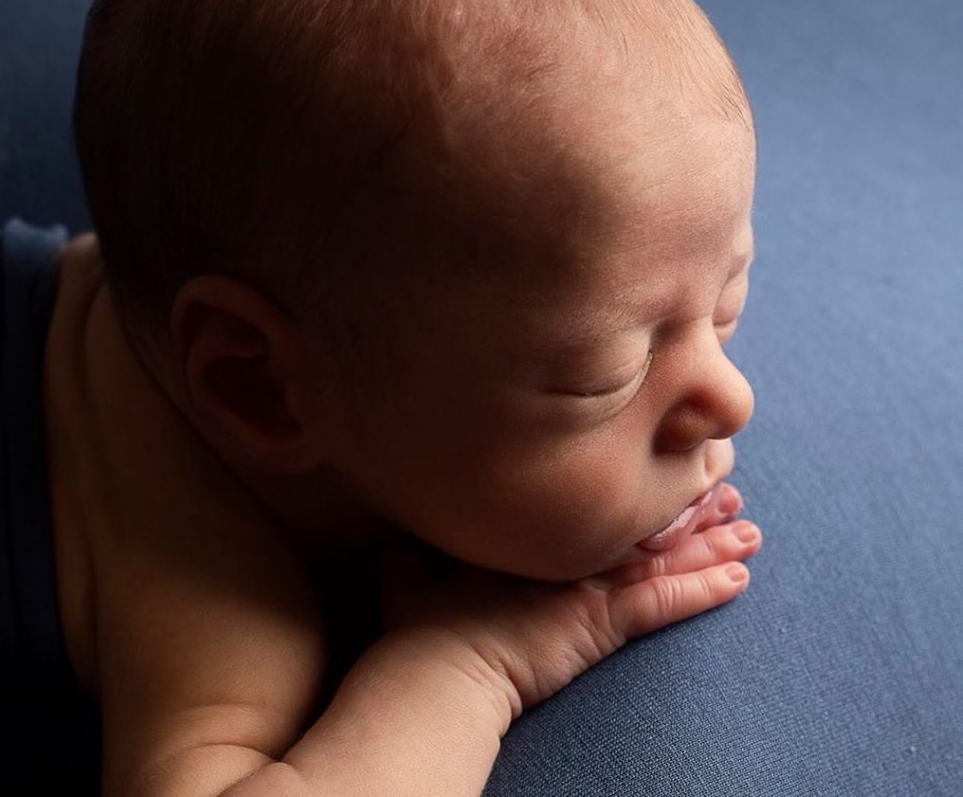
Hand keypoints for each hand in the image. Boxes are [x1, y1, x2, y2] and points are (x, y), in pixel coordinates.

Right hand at [375, 482, 760, 723]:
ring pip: (662, 556)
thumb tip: (384, 550)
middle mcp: (566, 551)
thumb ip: (409, 563)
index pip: (597, 507)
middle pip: (639, 523)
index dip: (633, 490)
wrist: (436, 663)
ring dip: (710, 543)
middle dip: (688, 507)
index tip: (663, 470)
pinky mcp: (600, 623)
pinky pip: (663, 604)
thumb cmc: (423, 622)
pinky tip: (740, 580)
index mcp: (535, 538)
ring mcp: (587, 585)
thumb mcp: (412, 579)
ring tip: (751, 529)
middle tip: (730, 488)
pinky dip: (703, 592)